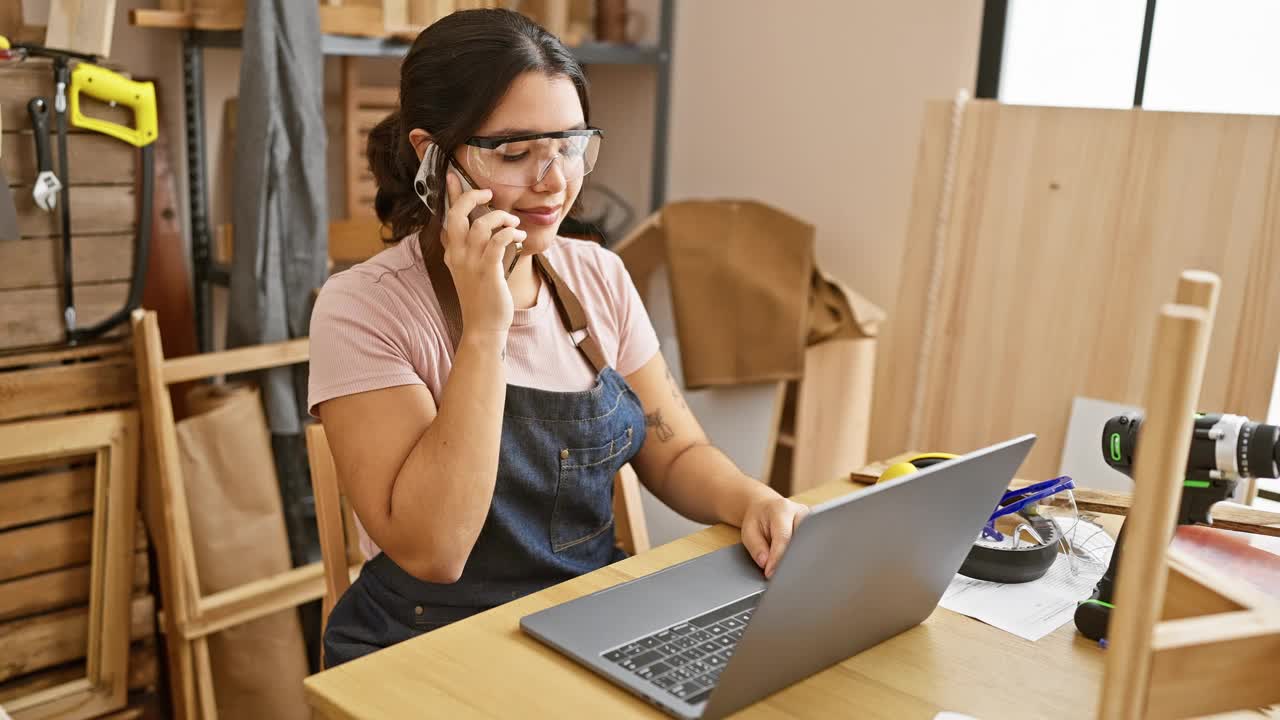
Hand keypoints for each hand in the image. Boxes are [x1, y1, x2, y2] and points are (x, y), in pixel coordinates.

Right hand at [442, 172, 526, 337]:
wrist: (483, 327)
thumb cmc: (482, 298)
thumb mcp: (470, 271)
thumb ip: (471, 251)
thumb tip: (480, 231)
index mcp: (452, 253)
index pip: (448, 217)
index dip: (450, 195)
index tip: (452, 176)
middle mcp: (458, 256)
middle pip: (457, 215)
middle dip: (471, 197)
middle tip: (488, 193)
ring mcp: (471, 264)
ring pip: (480, 226)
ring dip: (499, 217)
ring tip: (513, 222)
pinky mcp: (488, 272)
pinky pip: (497, 242)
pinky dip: (510, 233)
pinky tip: (519, 235)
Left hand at [740, 492, 809, 578]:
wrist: (765, 508)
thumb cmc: (757, 520)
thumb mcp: (748, 531)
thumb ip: (756, 547)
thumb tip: (766, 564)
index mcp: (782, 509)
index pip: (783, 538)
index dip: (778, 558)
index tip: (771, 573)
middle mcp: (800, 512)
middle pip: (802, 540)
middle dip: (792, 560)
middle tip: (781, 576)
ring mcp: (810, 520)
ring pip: (810, 544)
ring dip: (799, 559)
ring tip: (788, 572)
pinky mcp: (815, 528)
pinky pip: (812, 545)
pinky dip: (803, 556)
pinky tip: (796, 566)